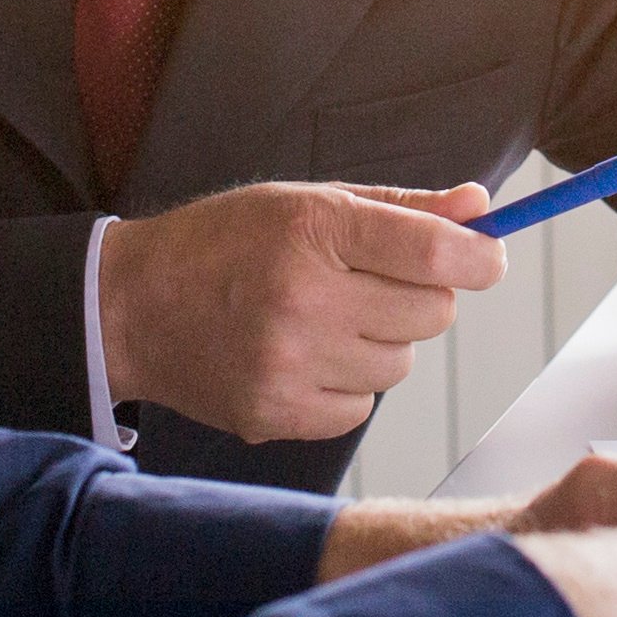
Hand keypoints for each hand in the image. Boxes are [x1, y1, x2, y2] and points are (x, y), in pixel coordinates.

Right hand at [99, 181, 505, 440]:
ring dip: (379, 344)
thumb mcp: (304, 202)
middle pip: (431, 314)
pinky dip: (345, 385)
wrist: (131, 308)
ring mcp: (289, 364)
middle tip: (368, 284)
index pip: (437, 255)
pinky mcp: (276, 414)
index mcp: (314, 231)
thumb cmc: (225, 245)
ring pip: (401, 364)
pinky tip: (302, 358)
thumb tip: (480, 208)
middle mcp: (304, 298)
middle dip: (417, 298)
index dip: (480, 259)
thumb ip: (400, 209)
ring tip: (324, 320)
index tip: (485, 259)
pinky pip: (360, 406)